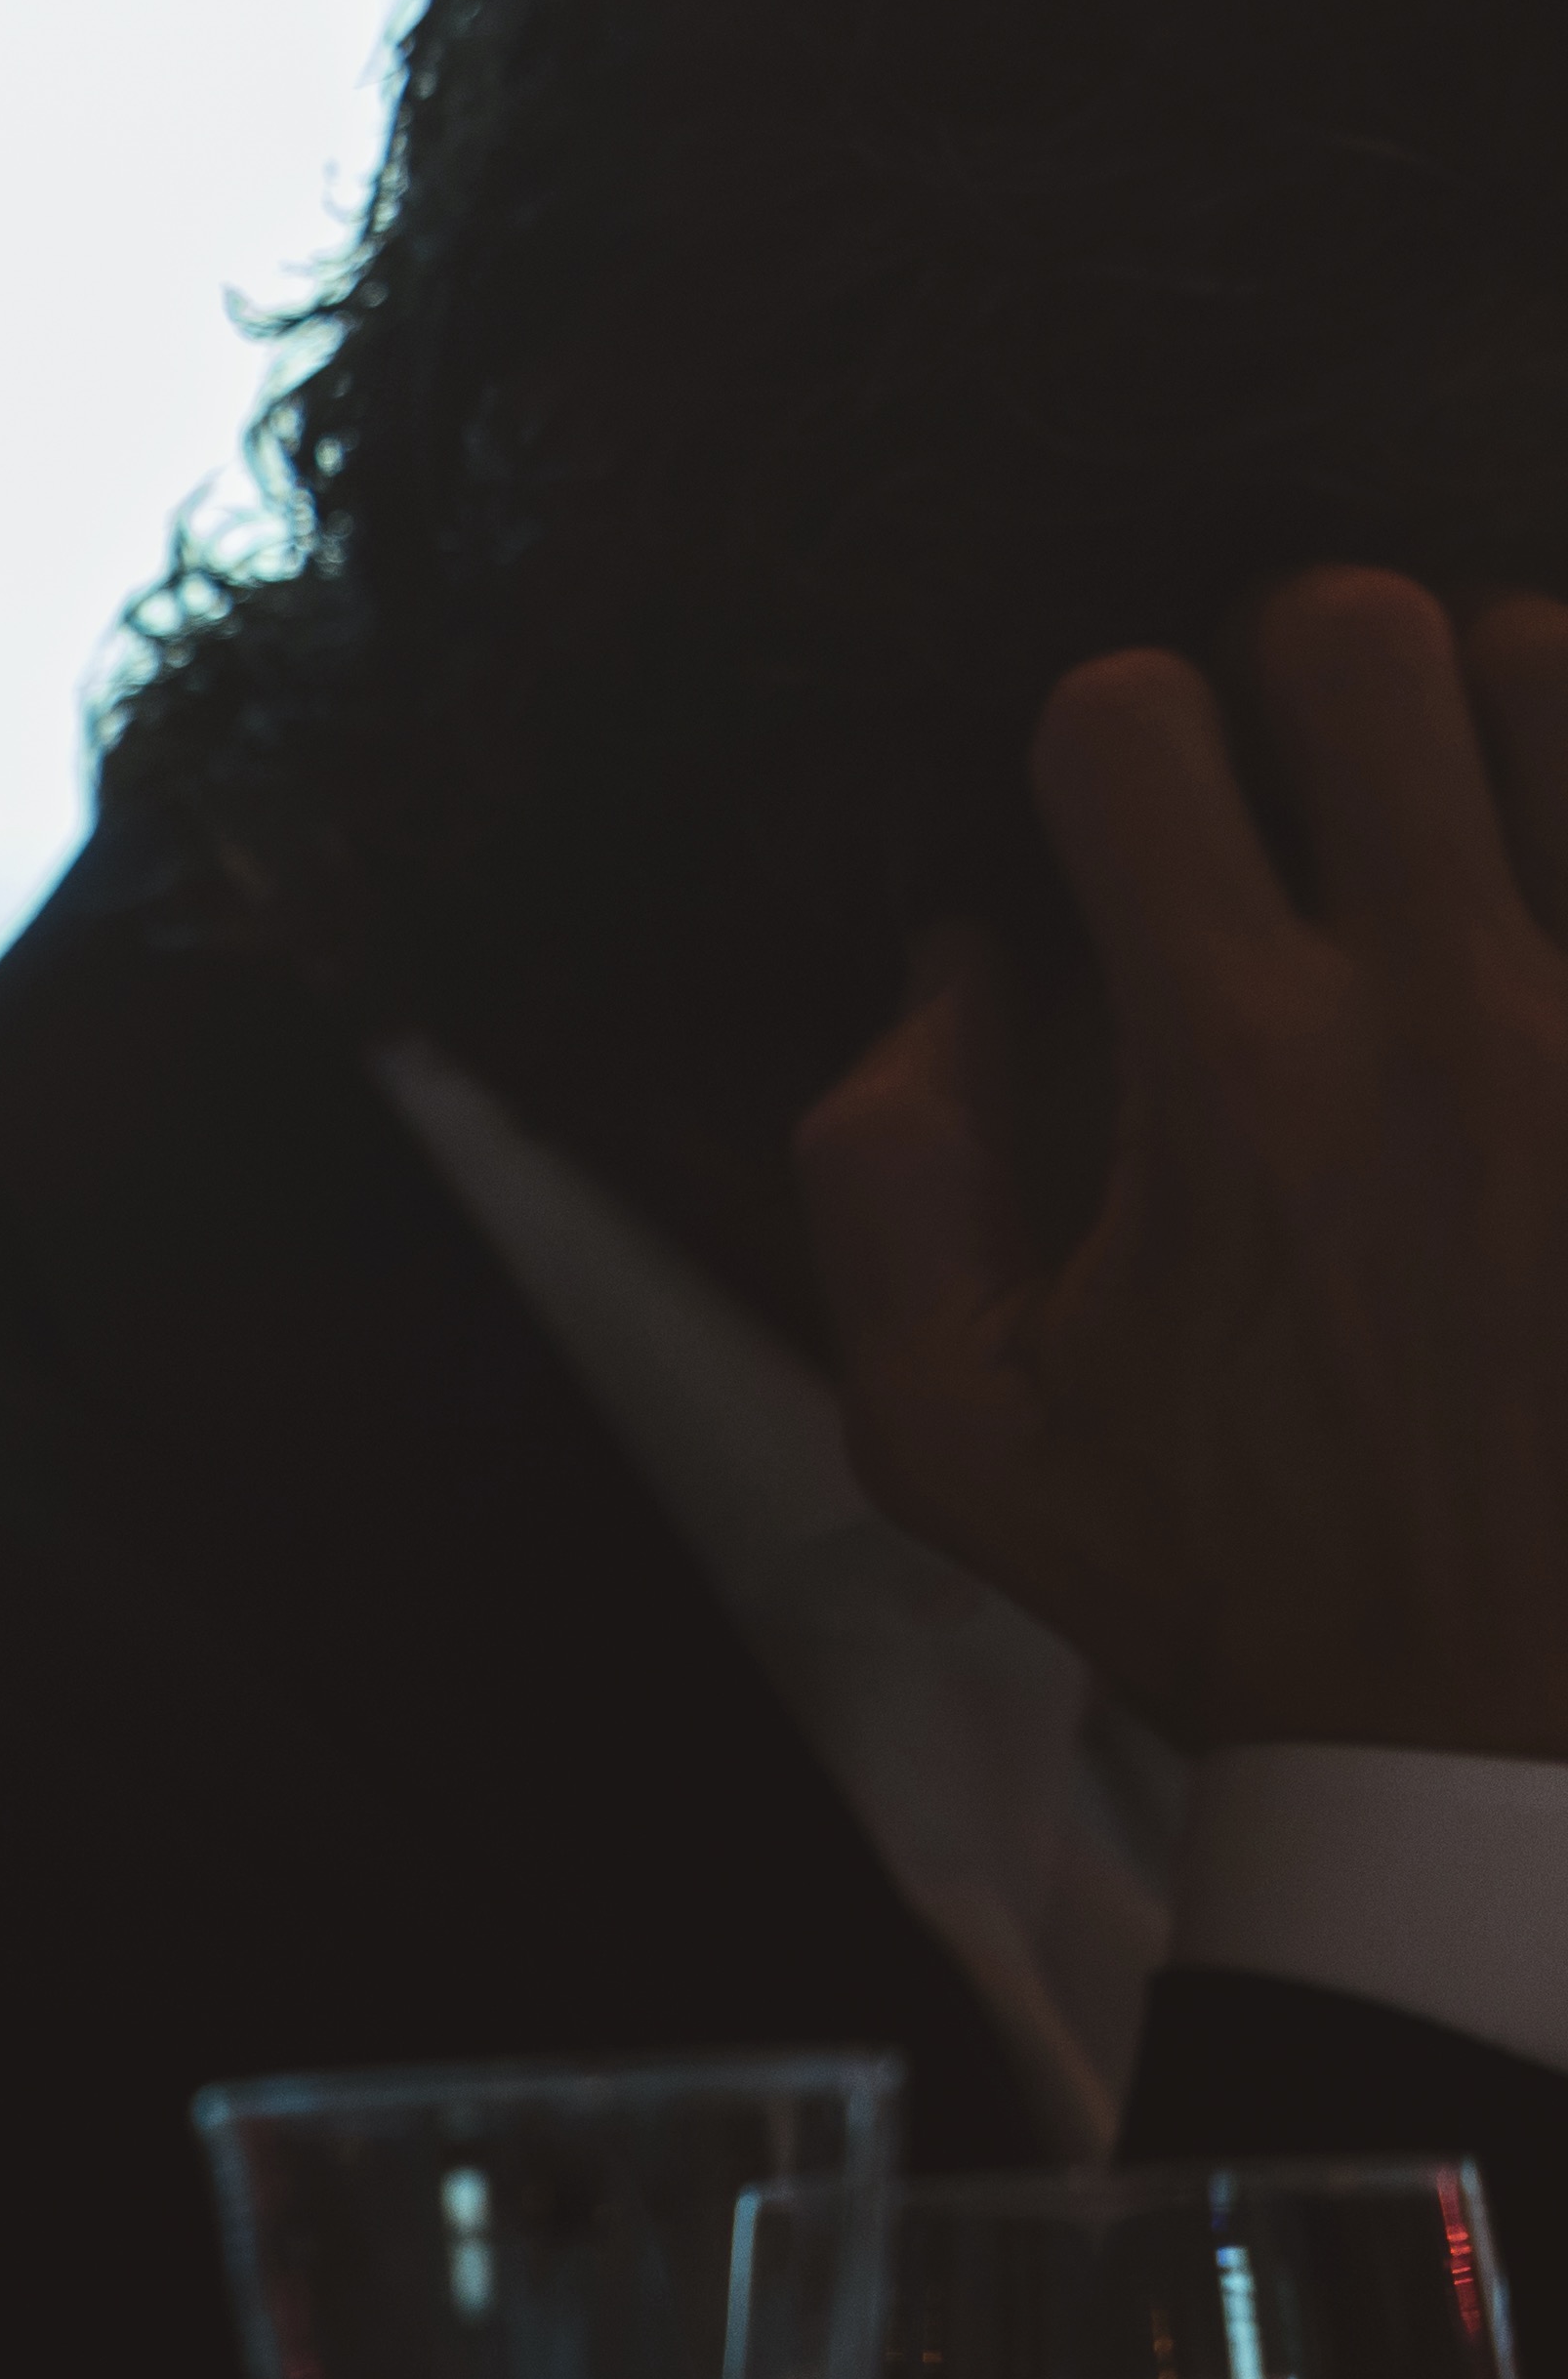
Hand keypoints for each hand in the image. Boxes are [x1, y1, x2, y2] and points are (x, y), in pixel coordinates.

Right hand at [802, 571, 1567, 1755]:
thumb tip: (948, 966)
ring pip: (1567, 679)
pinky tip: (1560, 887)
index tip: (1123, 831)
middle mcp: (1451, 1018)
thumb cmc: (1237, 1584)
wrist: (1508, 1742)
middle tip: (1305, 757)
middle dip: (1297, 662)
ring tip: (1483, 800)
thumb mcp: (949, 1434)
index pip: (1127, 725)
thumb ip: (878, 1179)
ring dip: (1501, 709)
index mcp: (1234, 1076)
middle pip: (1363, 636)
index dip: (1096, 744)